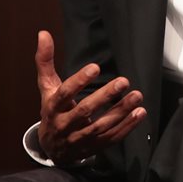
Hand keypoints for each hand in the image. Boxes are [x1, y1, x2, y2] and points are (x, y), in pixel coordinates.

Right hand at [35, 31, 144, 164]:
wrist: (52, 148)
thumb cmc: (53, 111)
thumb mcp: (47, 87)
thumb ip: (45, 61)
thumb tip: (43, 33)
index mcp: (53, 107)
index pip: (65, 94)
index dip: (79, 81)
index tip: (95, 67)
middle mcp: (65, 124)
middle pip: (85, 111)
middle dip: (105, 96)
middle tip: (123, 81)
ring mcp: (80, 138)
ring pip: (101, 126)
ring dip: (121, 111)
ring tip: (136, 96)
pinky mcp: (94, 147)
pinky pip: (111, 138)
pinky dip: (127, 127)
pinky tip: (139, 113)